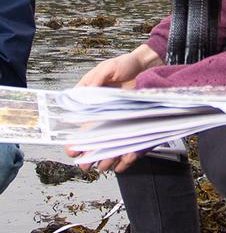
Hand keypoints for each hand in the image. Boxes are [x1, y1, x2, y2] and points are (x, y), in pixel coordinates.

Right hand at [66, 44, 161, 171]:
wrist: (147, 65)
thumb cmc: (124, 65)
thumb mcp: (108, 68)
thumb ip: (96, 78)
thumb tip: (87, 90)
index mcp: (93, 102)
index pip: (82, 124)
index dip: (76, 138)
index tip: (72, 149)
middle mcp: (105, 114)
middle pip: (95, 138)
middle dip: (89, 153)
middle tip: (84, 166)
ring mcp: (120, 119)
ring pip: (111, 142)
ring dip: (106, 156)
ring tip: (102, 167)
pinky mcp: (135, 122)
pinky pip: (130, 140)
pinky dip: (127, 152)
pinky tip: (123, 162)